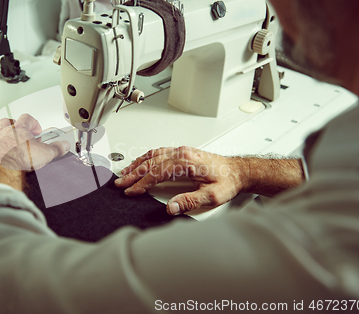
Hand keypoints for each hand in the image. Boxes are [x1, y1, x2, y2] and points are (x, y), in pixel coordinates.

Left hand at [0, 114, 69, 170]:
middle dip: (13, 125)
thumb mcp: (44, 155)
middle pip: (7, 121)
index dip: (32, 123)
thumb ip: (56, 149)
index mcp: (19, 129)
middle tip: (18, 130)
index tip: (35, 129)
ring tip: (1, 134)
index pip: (27, 119)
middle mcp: (3, 131)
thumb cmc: (18, 160)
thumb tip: (64, 146)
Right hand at [114, 147, 245, 214]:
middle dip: (133, 174)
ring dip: (137, 164)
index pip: (156, 173)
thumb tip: (170, 207)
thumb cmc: (227, 181)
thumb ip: (190, 201)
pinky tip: (140, 163)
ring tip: (124, 173)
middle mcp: (182, 153)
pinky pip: (159, 152)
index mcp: (186, 162)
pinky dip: (145, 158)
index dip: (141, 183)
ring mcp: (181, 151)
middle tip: (120, 183)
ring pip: (152, 155)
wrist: (238, 171)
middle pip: (151, 163)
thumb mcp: (212, 196)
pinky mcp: (182, 152)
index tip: (130, 191)